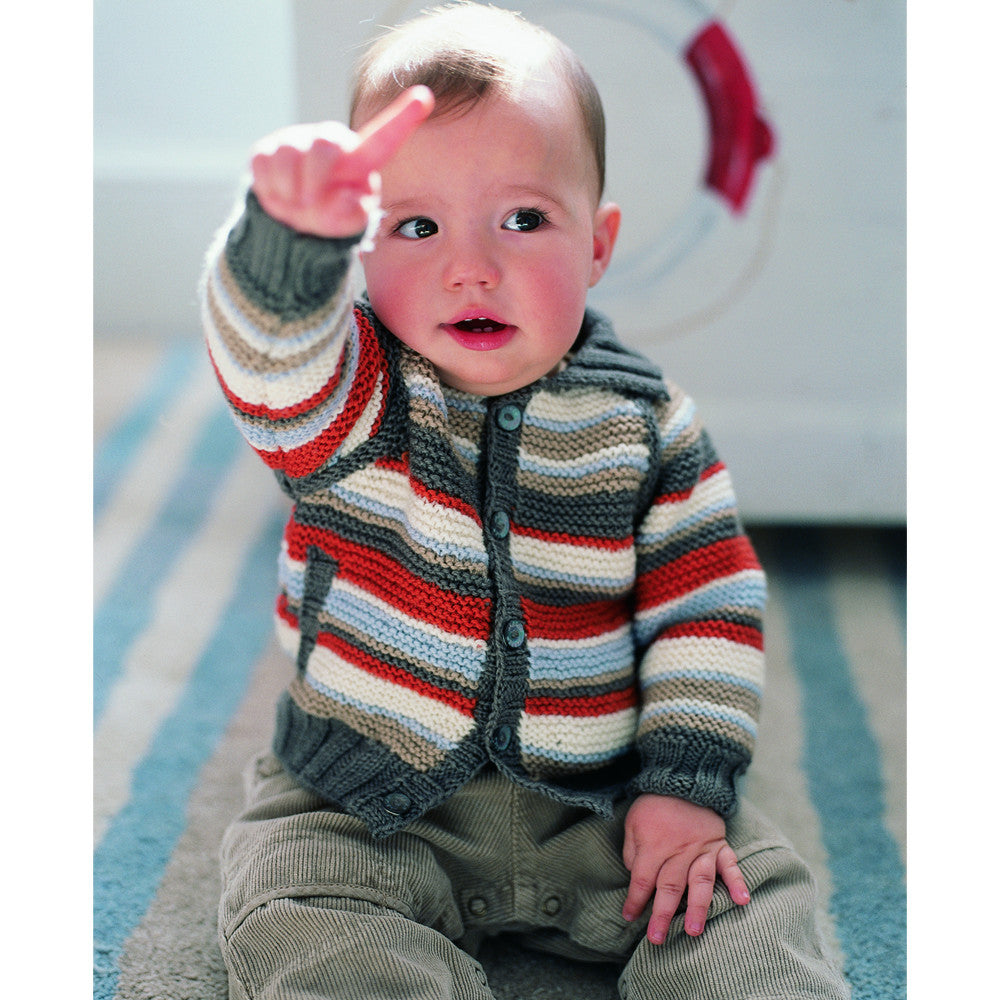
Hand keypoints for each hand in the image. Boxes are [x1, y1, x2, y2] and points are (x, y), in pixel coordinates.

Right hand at [249, 85, 434, 237]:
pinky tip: (282, 196)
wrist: (293, 220)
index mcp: (360, 158)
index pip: (385, 138)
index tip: (424, 97)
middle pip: (325, 145)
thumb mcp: (350, 222)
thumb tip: (342, 196)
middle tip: (309, 202)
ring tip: (298, 204)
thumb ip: (353, 215)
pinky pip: (264, 166)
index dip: (404, 118)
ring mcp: (297, 140)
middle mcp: (331, 140)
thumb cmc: (332, 215)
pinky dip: (272, 191)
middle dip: (315, 179)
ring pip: (289, 156)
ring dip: (291, 192)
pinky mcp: (267, 148)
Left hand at [622, 794, 749, 942]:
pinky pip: (730, 864)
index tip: (629, 916)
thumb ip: (633, 852)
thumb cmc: (652, 804)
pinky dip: (737, 882)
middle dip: (662, 915)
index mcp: (654, 844)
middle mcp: (679, 850)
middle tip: (657, 939)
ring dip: (697, 908)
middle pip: (670, 887)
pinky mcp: (719, 844)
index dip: (635, 900)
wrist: (681, 777)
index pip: (642, 879)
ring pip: (699, 882)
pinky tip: (742, 900)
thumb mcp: (632, 823)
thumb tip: (636, 878)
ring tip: (694, 931)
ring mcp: (702, 848)